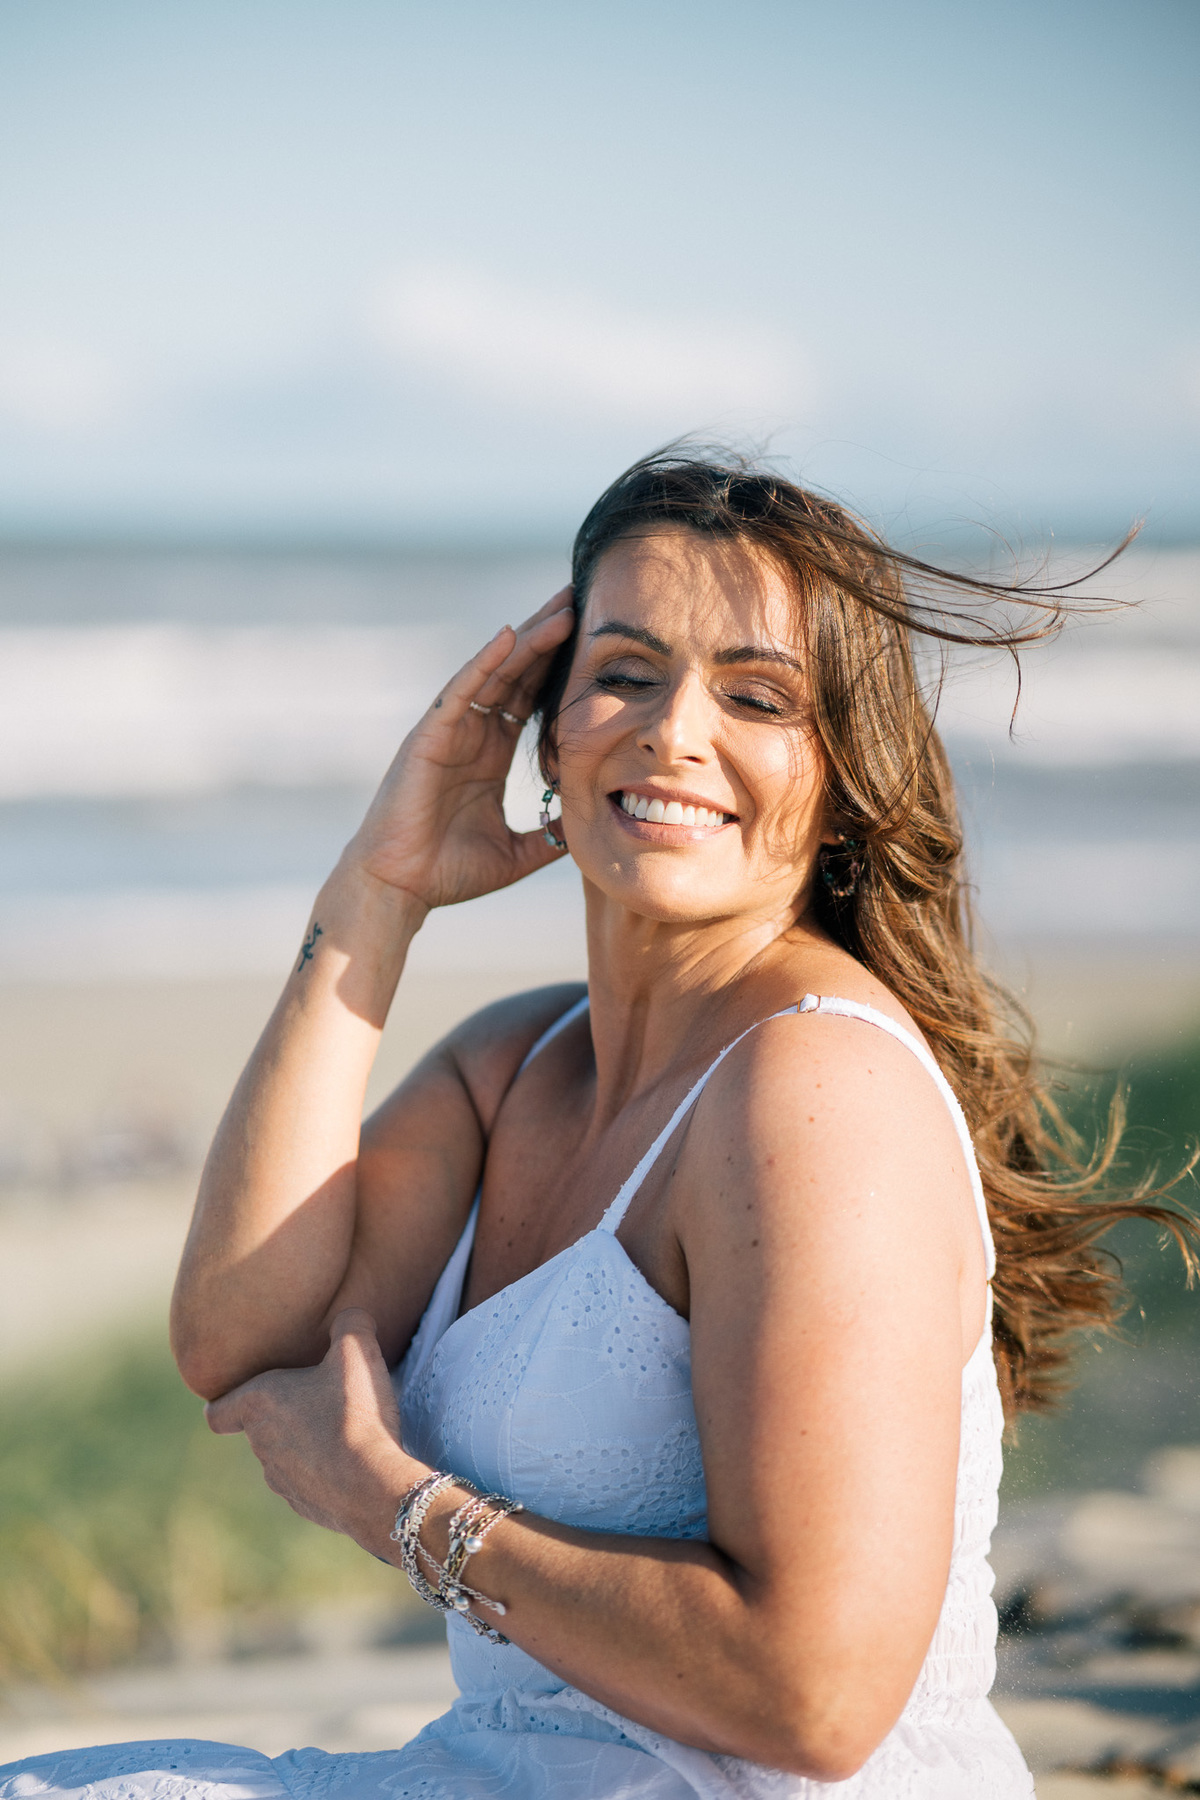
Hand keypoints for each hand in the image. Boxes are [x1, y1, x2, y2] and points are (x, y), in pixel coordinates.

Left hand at [204, 1308, 419, 1544]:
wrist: (373, 1485)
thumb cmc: (355, 1413)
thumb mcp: (357, 1351)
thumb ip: (350, 1324)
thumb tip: (351, 1316)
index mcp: (259, 1405)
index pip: (217, 1412)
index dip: (224, 1403)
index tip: (237, 1398)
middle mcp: (261, 1445)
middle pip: (258, 1429)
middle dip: (284, 1414)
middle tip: (316, 1397)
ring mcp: (281, 1480)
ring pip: (283, 1457)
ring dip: (305, 1444)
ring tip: (342, 1429)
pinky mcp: (306, 1505)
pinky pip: (310, 1483)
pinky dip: (325, 1472)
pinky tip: (355, 1460)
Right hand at [344, 589, 574, 911]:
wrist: (401, 888)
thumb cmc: (448, 872)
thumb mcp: (516, 853)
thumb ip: (550, 836)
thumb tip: (587, 831)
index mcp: (491, 755)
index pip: (531, 700)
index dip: (560, 670)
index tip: (597, 644)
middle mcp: (472, 735)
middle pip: (517, 674)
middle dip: (549, 639)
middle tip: (583, 602)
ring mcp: (450, 731)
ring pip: (495, 673)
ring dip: (529, 640)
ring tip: (563, 609)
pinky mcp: (429, 736)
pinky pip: (461, 691)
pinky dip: (485, 662)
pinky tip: (511, 635)